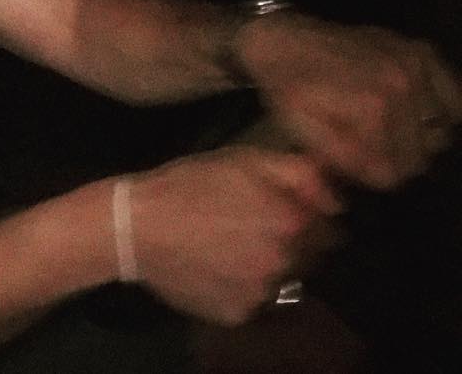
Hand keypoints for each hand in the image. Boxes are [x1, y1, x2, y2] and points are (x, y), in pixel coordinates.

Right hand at [131, 146, 342, 324]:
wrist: (135, 226)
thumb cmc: (189, 184)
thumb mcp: (243, 159)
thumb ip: (300, 173)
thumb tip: (337, 196)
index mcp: (292, 222)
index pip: (332, 230)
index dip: (309, 219)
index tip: (282, 211)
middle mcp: (286, 263)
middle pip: (310, 259)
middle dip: (291, 244)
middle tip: (251, 228)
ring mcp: (262, 294)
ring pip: (281, 282)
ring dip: (266, 267)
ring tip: (229, 248)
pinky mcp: (237, 314)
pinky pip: (252, 302)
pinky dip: (240, 288)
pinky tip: (213, 268)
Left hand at [237, 13, 460, 188]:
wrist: (283, 41)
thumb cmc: (288, 89)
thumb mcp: (302, 131)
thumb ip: (346, 158)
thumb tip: (384, 176)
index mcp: (373, 108)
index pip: (396, 172)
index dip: (375, 177)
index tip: (359, 168)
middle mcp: (403, 85)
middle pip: (420, 155)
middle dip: (395, 160)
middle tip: (370, 151)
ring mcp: (415, 65)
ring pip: (439, 132)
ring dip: (416, 139)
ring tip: (386, 132)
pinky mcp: (421, 52)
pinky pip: (454, 99)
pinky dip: (440, 112)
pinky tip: (411, 113)